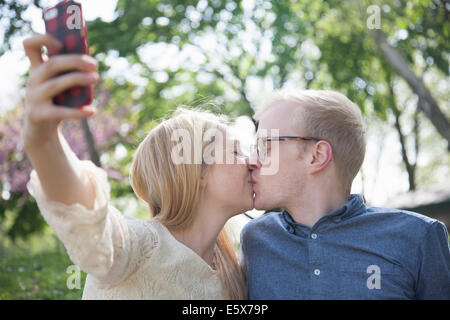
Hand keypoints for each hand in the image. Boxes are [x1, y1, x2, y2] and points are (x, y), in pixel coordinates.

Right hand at [22, 34, 98, 148]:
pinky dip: (78, 112)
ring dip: (78, 79)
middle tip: (94, 65)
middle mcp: (33, 80)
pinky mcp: (38, 114)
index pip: (30, 45)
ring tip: (96, 78)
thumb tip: (92, 65)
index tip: (61, 43)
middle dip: (75, 61)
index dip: (43, 39)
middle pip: (51, 64)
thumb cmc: (56, 103)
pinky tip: (93, 111)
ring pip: (56, 84)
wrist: (41, 131)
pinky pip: (60, 112)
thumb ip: (70, 74)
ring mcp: (33, 97)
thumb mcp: (60, 85)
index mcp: (37, 69)